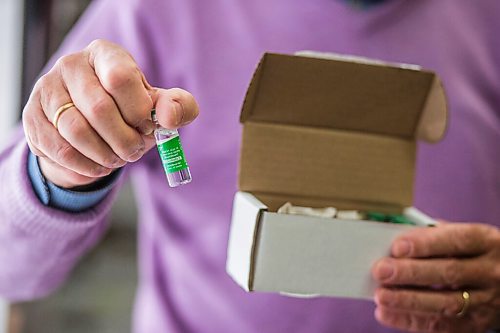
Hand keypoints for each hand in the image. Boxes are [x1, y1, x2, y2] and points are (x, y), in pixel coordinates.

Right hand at [22, 39, 198, 187]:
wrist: (93, 127)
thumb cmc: (131, 112)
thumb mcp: (159, 107)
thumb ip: (178, 106)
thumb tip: (169, 116)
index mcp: (106, 54)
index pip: (120, 78)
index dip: (139, 110)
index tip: (148, 126)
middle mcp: (71, 65)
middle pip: (99, 109)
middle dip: (124, 140)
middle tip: (134, 151)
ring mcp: (47, 90)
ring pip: (76, 131)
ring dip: (104, 155)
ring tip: (117, 158)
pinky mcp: (33, 117)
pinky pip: (59, 150)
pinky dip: (85, 166)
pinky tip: (98, 165)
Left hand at [371, 222, 499, 332]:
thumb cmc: (472, 253)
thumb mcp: (463, 237)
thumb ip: (433, 235)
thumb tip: (396, 238)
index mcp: (486, 242)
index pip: (457, 240)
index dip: (426, 244)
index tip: (397, 247)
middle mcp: (490, 272)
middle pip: (450, 273)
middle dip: (411, 272)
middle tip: (381, 271)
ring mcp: (486, 301)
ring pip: (446, 303)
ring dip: (408, 301)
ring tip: (381, 295)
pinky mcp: (476, 324)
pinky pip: (442, 326)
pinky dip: (411, 320)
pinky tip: (387, 313)